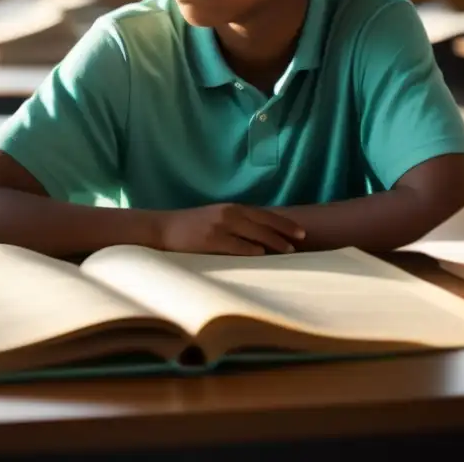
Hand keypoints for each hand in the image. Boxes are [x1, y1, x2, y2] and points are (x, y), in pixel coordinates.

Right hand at [155, 203, 305, 255]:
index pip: (264, 215)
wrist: (162, 229)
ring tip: (288, 251)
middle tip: (301, 241)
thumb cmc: (191, 228)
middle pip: (264, 222)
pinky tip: (263, 255)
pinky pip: (236, 245)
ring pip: (254, 234)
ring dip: (273, 242)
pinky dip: (250, 250)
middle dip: (284, 232)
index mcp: (231, 208)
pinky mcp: (210, 240)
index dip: (284, 223)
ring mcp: (219, 226)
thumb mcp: (216, 219)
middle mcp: (228, 214)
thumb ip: (236, 224)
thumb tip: (262, 237)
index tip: (301, 231)